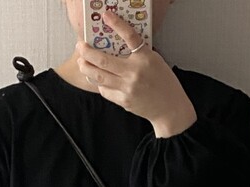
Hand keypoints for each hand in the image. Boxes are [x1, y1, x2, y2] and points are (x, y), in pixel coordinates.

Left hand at [76, 10, 197, 137]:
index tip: (106, 15)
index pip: (129, 36)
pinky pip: (105, 90)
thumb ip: (138, 53)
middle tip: (80, 46)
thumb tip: (117, 46)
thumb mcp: (155, 61)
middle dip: (87, 52)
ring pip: (99, 76)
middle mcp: (134, 73)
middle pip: (104, 60)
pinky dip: (99, 83)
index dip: (117, 24)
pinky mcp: (124, 101)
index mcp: (145, 58)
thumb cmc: (163, 83)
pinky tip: (96, 78)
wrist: (169, 108)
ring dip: (86, 68)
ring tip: (81, 62)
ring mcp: (128, 88)